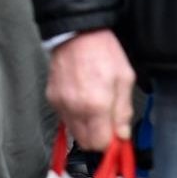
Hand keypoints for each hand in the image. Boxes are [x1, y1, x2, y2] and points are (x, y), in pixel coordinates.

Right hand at [48, 29, 136, 150]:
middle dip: (98, 138)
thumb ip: (123, 111)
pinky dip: (75, 116)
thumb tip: (122, 134)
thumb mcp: (124, 78)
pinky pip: (64, 119)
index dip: (111, 143)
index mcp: (96, 104)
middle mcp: (75, 108)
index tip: (117, 136)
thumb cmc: (102, 50)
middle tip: (108, 125)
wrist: (77, 33)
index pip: (101, 144)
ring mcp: (61, 104)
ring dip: (86, 128)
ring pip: (74, 133)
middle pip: (86, 143)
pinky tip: (83, 101)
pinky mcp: (51, 98)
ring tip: (95, 109)